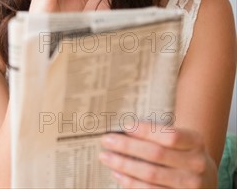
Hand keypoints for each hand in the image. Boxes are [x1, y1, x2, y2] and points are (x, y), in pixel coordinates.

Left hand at [99, 121, 217, 187]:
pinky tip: (117, 174)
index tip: (125, 126)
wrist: (205, 179)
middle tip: (106, 140)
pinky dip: (130, 182)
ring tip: (106, 157)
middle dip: (127, 146)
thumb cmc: (182, 154)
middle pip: (157, 154)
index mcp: (195, 142)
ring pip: (151, 174)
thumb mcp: (180, 140)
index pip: (170, 135)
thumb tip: (122, 131)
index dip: (146, 130)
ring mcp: (190, 184)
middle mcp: (196, 164)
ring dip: (124, 165)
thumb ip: (157, 135)